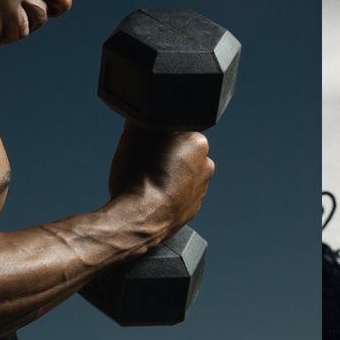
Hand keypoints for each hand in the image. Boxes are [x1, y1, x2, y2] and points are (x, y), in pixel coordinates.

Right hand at [109, 123, 213, 238]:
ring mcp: (201, 189)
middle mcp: (206, 164)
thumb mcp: (133, 135)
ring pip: (181, 173)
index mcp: (197, 142)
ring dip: (166, 174)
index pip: (177, 128)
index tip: (145, 142)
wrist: (138, 220)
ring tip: (145, 181)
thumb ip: (144, 121)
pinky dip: (167, 193)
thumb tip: (143, 119)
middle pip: (181, 150)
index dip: (157, 134)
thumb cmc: (137, 178)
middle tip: (143, 161)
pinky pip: (179, 194)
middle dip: (164, 154)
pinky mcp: (192, 208)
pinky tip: (151, 195)